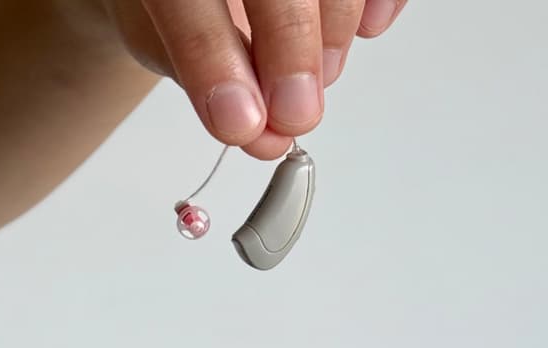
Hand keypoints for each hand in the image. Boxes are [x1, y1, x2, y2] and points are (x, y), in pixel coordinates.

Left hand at [95, 0, 408, 158]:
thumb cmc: (177, 3)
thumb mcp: (164, 38)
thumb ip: (207, 82)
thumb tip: (264, 135)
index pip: (186, 0)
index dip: (214, 61)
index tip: (243, 124)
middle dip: (293, 52)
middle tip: (296, 113)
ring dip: (335, 36)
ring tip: (321, 75)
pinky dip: (383, 1)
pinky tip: (366, 26)